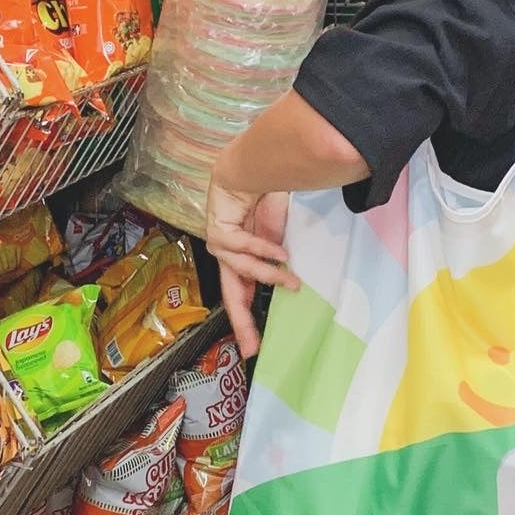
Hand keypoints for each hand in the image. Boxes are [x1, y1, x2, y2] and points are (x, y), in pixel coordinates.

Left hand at [205, 182, 297, 358]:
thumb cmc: (265, 199)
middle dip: (243, 323)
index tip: (254, 347)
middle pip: (232, 296)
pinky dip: (263, 250)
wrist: (251, 166)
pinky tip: (281, 254)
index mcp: (240, 260)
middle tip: (252, 346)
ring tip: (293, 283)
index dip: (247, 322)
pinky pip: (242, 247)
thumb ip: (279, 263)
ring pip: (242, 271)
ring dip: (269, 277)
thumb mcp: (278, 238)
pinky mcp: (218, 229)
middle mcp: (226, 256)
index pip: (242, 297)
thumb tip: (295, 287)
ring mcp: (220, 244)